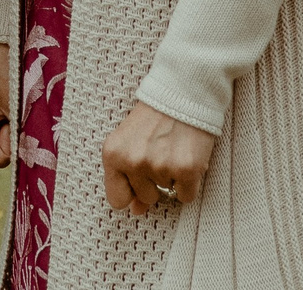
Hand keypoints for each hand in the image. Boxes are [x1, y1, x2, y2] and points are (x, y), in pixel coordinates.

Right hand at [0, 42, 12, 172]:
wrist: (5, 42)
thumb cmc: (10, 71)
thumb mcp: (15, 107)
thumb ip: (18, 135)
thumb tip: (27, 157)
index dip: (6, 153)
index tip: (13, 129)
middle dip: (12, 143)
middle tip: (19, 118)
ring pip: (3, 143)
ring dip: (16, 132)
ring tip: (20, 110)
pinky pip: (4, 130)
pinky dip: (14, 124)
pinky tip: (19, 109)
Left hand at [100, 100, 214, 213]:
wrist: (183, 92)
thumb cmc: (155, 117)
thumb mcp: (130, 141)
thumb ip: (126, 176)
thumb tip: (135, 210)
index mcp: (113, 153)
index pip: (116, 199)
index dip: (130, 193)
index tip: (139, 180)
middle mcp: (133, 161)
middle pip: (145, 198)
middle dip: (154, 182)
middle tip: (160, 154)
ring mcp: (159, 166)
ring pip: (167, 195)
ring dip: (172, 178)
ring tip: (173, 150)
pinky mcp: (186, 169)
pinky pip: (187, 196)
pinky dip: (190, 183)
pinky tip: (187, 158)